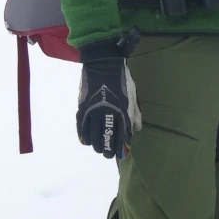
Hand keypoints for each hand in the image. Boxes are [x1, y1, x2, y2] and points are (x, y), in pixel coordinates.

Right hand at [76, 30, 140, 159]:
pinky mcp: (83, 107)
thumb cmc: (122, 78)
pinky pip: (82, 126)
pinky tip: (87, 141)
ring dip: (96, 145)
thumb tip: (136, 129)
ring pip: (94, 136)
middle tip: (109, 154)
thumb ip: (134, 112)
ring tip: (99, 149)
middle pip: (107, 139)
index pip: (123, 136)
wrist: (103, 63)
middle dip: (109, 150)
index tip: (122, 154)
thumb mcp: (132, 94)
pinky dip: (84, 136)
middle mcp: (108, 114)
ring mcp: (94, 111)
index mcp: (123, 111)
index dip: (122, 147)